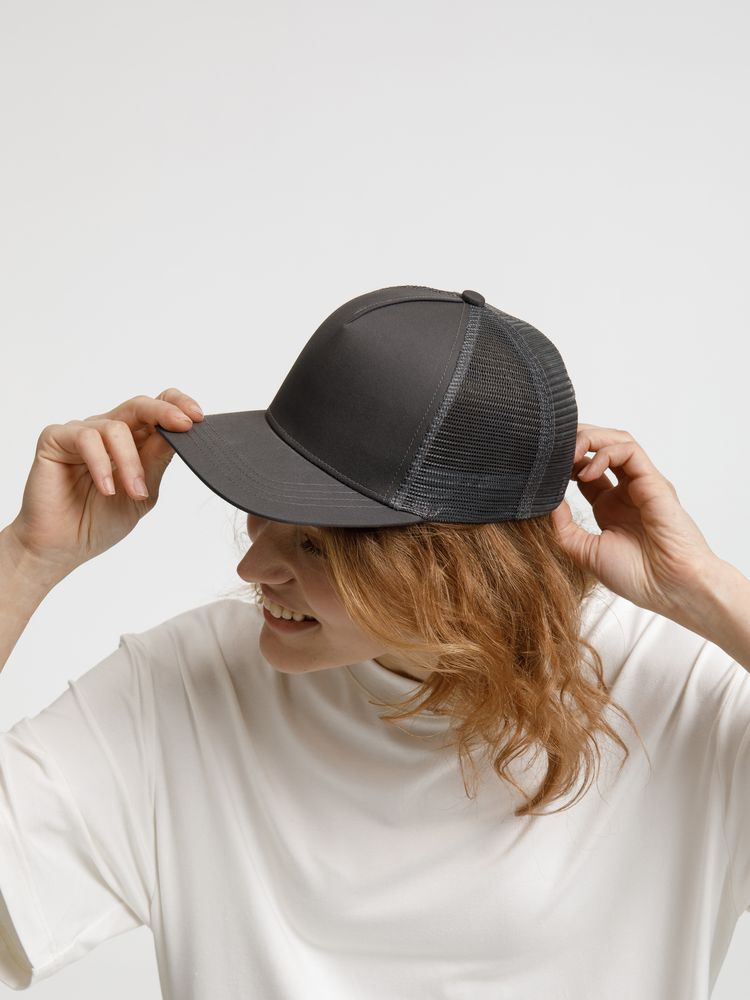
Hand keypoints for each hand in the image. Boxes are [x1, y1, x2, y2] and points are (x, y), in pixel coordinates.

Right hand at [9, 388, 203, 578]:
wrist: (62, 548)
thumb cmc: (99, 522)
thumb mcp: (143, 494)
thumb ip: (157, 462)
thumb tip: (181, 432)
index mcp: (131, 442)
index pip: (156, 410)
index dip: (177, 405)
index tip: (199, 418)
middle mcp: (107, 432)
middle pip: (139, 406)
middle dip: (164, 413)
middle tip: (184, 425)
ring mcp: (81, 432)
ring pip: (116, 427)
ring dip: (130, 461)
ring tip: (134, 491)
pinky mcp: (55, 439)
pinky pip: (86, 437)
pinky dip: (101, 463)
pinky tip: (106, 489)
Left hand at [550, 423, 718, 617]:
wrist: (670, 589)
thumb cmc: (636, 577)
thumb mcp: (585, 551)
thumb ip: (564, 527)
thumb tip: (545, 502)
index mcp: (610, 507)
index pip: (585, 470)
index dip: (564, 464)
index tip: (544, 470)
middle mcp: (626, 491)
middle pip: (600, 448)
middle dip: (576, 442)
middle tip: (554, 448)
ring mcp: (640, 484)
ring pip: (616, 441)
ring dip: (589, 439)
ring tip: (568, 453)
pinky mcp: (653, 481)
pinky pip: (629, 450)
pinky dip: (605, 452)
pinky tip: (586, 471)